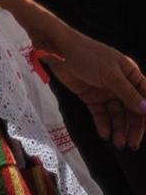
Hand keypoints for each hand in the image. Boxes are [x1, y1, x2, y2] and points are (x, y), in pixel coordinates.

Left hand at [49, 31, 145, 150]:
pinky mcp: (91, 96)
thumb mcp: (111, 74)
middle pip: (131, 110)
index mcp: (131, 75)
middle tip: (131, 144)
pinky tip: (105, 134)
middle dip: (132, 127)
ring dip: (118, 128)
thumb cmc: (87, 55)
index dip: (145, 115)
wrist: (57, 49)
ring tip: (117, 143)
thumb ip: (128, 93)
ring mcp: (105, 91)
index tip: (145, 133)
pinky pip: (101, 113)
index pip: (144, 99)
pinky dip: (103, 124)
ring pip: (116, 114)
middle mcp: (120, 84)